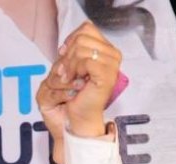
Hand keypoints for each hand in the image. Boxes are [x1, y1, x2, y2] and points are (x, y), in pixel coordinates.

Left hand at [35, 22, 121, 138]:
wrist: (76, 122)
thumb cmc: (71, 100)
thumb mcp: (67, 69)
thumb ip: (70, 52)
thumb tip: (65, 46)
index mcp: (105, 51)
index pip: (86, 29)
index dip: (70, 41)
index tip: (64, 59)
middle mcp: (112, 56)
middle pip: (82, 36)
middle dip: (66, 56)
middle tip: (63, 74)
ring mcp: (111, 65)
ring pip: (81, 48)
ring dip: (67, 66)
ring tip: (66, 80)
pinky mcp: (107, 75)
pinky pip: (85, 60)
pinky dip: (73, 71)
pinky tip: (72, 83)